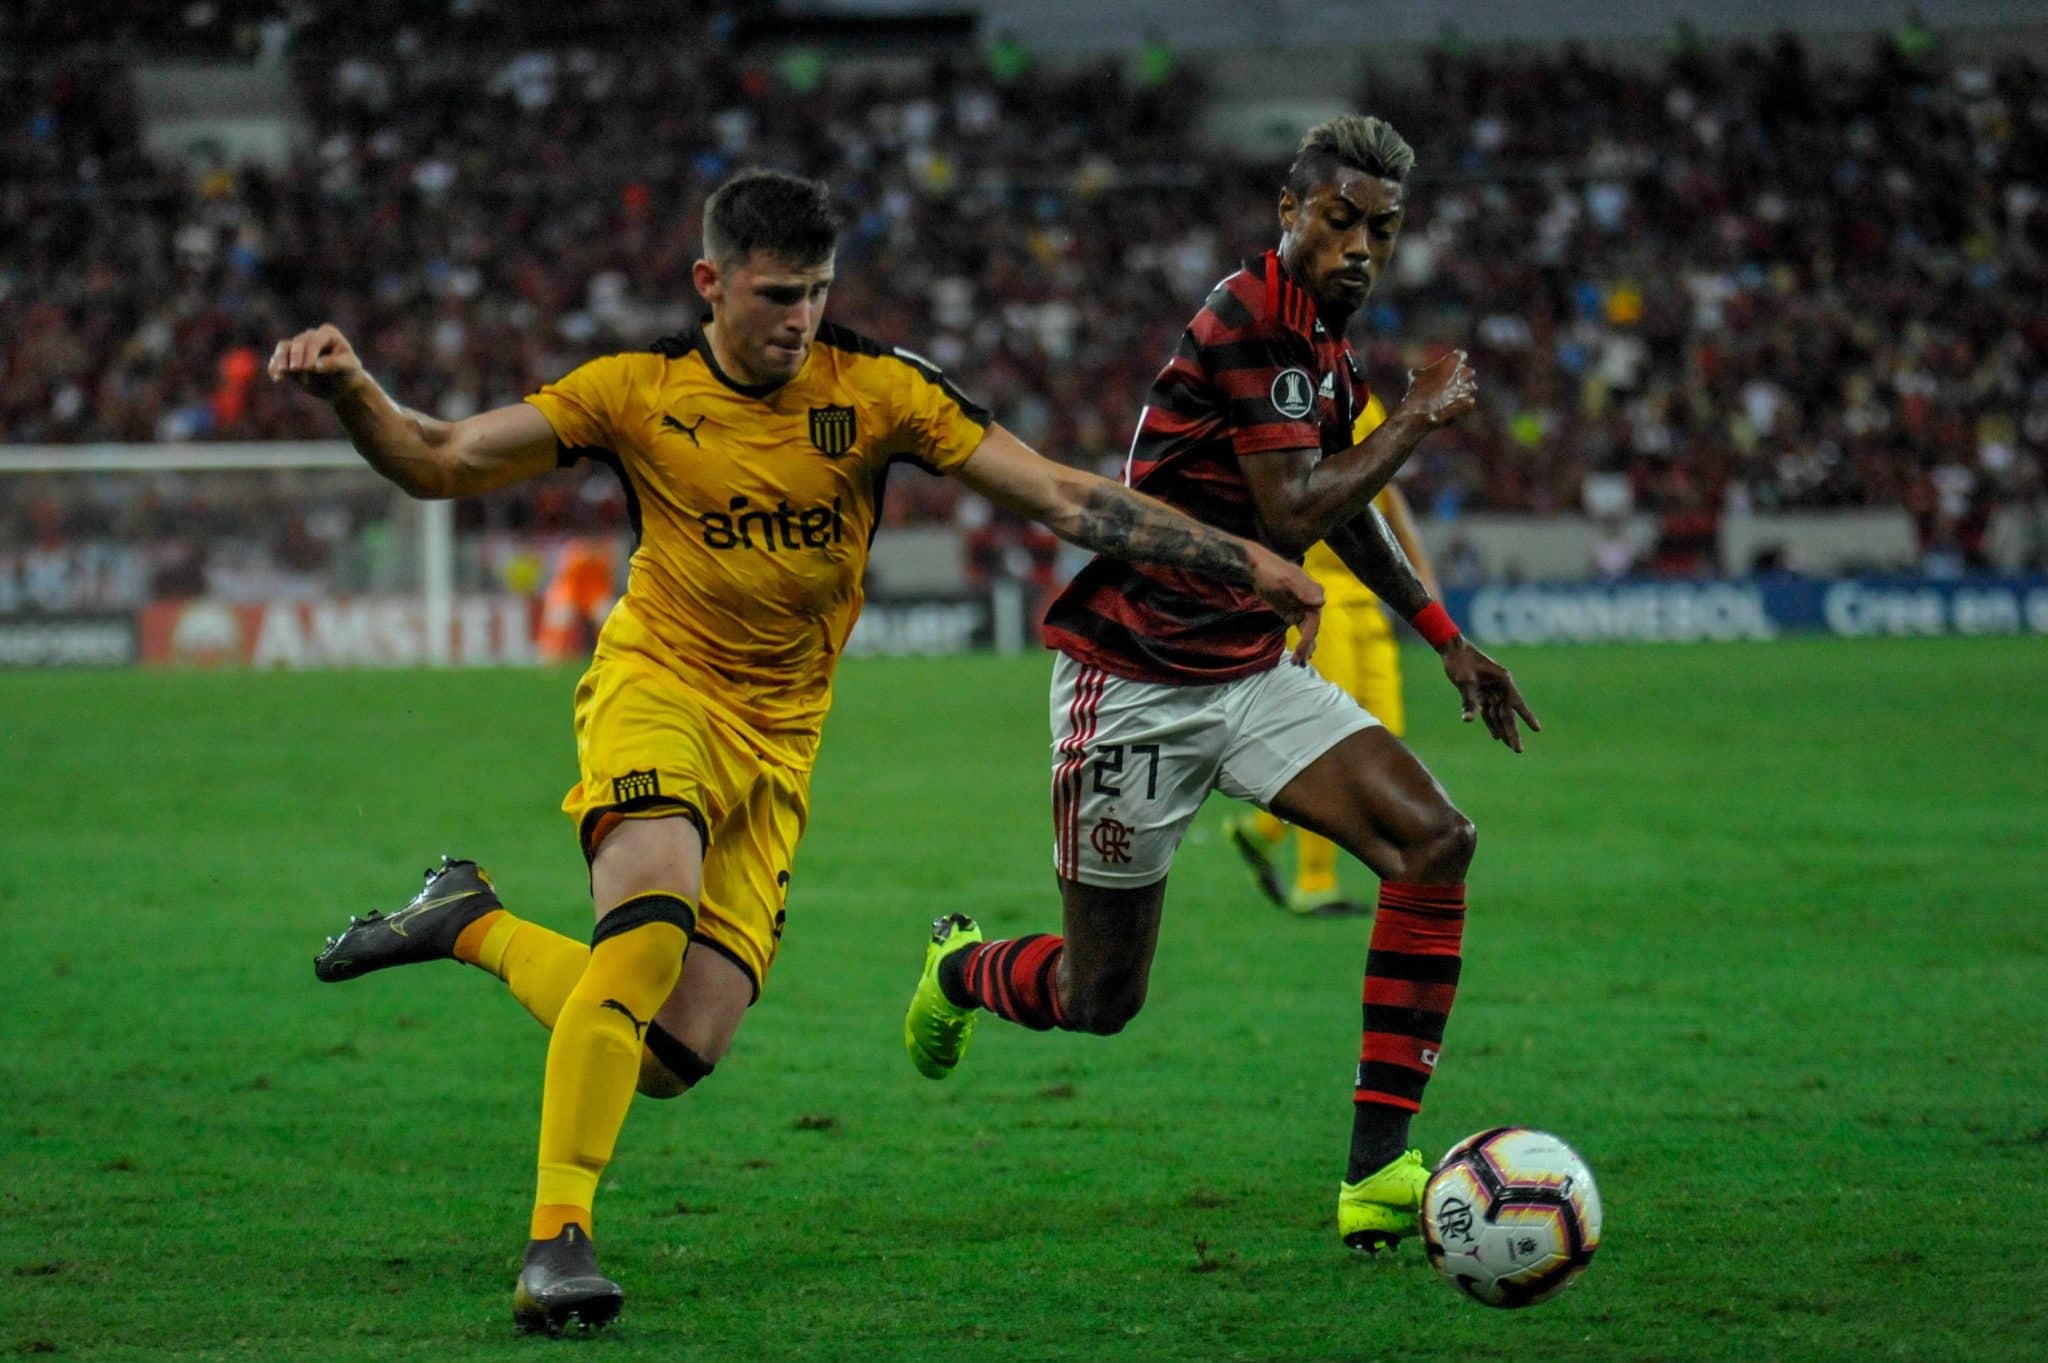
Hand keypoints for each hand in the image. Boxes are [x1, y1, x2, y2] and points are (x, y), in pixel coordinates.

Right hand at [267, 323, 366, 401]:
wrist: (342, 388)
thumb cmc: (349, 374)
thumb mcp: (349, 368)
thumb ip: (334, 364)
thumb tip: (316, 365)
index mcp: (328, 334)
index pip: (314, 340)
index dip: (310, 353)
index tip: (310, 368)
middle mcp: (311, 337)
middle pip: (298, 343)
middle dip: (296, 356)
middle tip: (296, 370)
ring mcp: (299, 347)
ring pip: (284, 347)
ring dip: (280, 360)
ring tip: (280, 373)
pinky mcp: (290, 359)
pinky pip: (278, 359)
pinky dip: (275, 367)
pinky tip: (276, 378)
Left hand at [1247, 544, 1323, 664]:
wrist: (1256, 567)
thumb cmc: (1270, 572)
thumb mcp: (1285, 581)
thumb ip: (1302, 590)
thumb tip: (1321, 602)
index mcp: (1313, 593)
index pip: (1314, 622)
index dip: (1308, 639)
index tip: (1301, 652)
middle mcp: (1312, 601)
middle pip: (1312, 629)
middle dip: (1306, 646)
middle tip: (1298, 663)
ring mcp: (1303, 607)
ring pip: (1308, 631)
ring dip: (1306, 647)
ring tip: (1299, 663)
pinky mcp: (1293, 610)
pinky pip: (1301, 628)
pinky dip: (1302, 640)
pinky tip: (1300, 654)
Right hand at [1397, 349, 1477, 428]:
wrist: (1421, 410)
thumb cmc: (1417, 390)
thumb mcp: (1415, 375)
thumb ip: (1423, 372)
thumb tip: (1417, 374)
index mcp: (1452, 361)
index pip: (1461, 355)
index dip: (1455, 359)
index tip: (1449, 364)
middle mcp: (1463, 373)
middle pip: (1469, 371)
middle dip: (1463, 376)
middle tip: (1453, 380)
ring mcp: (1466, 388)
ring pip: (1471, 386)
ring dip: (1464, 389)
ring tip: (1453, 394)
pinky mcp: (1467, 402)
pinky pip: (1469, 401)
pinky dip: (1464, 402)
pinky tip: (1454, 404)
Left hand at [1441, 636, 1539, 752]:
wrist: (1451, 649)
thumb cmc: (1460, 662)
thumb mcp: (1465, 681)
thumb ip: (1469, 701)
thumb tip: (1469, 719)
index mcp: (1503, 681)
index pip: (1517, 703)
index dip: (1527, 717)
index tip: (1537, 730)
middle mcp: (1500, 687)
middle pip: (1507, 713)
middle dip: (1512, 732)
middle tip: (1518, 750)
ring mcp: (1491, 690)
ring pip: (1498, 715)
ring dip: (1502, 730)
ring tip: (1510, 746)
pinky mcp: (1480, 693)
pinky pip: (1487, 712)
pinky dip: (1490, 723)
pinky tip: (1496, 736)